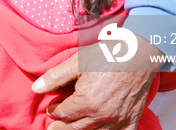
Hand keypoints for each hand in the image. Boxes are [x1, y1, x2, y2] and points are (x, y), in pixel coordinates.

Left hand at [32, 35, 164, 128]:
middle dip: (62, 127)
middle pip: (75, 129)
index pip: (63, 114)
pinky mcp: (131, 122)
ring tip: (71, 129)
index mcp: (87, 101)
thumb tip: (36, 88)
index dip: (54, 111)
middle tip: (53, 128)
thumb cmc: (108, 53)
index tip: (51, 108)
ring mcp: (118, 121)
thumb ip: (56, 76)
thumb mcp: (79, 61)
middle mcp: (102, 116)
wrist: (140, 52)